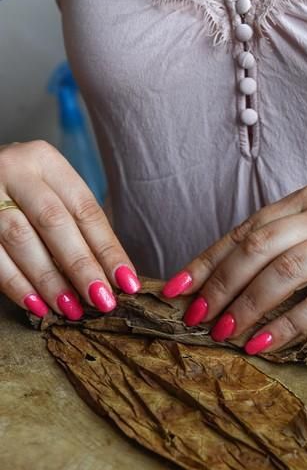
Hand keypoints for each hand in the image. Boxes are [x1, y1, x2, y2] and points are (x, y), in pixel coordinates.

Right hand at [0, 141, 139, 318]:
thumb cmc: (23, 194)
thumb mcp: (52, 193)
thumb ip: (78, 228)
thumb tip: (113, 278)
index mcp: (46, 161)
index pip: (85, 210)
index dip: (108, 249)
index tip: (127, 283)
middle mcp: (15, 170)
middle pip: (55, 222)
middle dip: (81, 266)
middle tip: (101, 300)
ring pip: (21, 239)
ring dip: (49, 280)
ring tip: (70, 308)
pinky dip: (16, 284)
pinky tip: (37, 306)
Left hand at [163, 184, 306, 353]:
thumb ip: (282, 246)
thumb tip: (226, 283)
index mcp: (305, 202)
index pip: (244, 230)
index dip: (207, 261)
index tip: (178, 288)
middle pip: (257, 248)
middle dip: (220, 285)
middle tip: (197, 316)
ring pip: (284, 272)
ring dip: (247, 306)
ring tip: (223, 332)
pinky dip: (287, 326)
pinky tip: (263, 343)